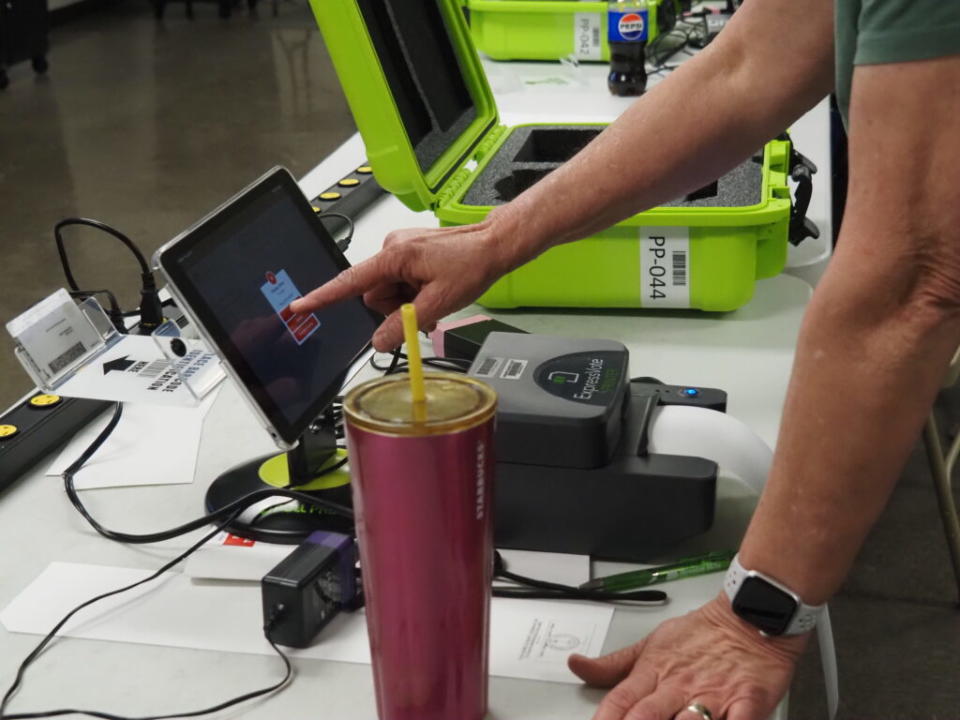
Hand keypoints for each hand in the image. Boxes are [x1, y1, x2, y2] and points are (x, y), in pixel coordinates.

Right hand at [290, 212, 527, 350]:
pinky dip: (412, 295)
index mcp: (394, 256)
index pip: (350, 282)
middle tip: (426, 309)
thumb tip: (381, 341)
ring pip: (388, 293)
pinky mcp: (409, 254)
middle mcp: (391, 249)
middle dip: (396, 309)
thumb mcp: (439, 302)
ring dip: (407, 303)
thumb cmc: (473, 263)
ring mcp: (400, 251)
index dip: (323, 297)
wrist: (495, 244)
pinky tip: (432, 292)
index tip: (300, 307)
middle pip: (374, 295)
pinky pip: (400, 284)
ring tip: (433, 299)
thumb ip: (405, 323)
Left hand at [568, 594, 807, 719]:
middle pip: (646, 716)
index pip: (620, 701)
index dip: (605, 719)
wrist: (750, 616)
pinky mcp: (748, 702)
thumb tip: (576, 666)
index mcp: (655, 673)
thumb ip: (614, 664)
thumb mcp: (651, 644)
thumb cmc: (702, 636)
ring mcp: (714, 695)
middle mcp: (679, 686)